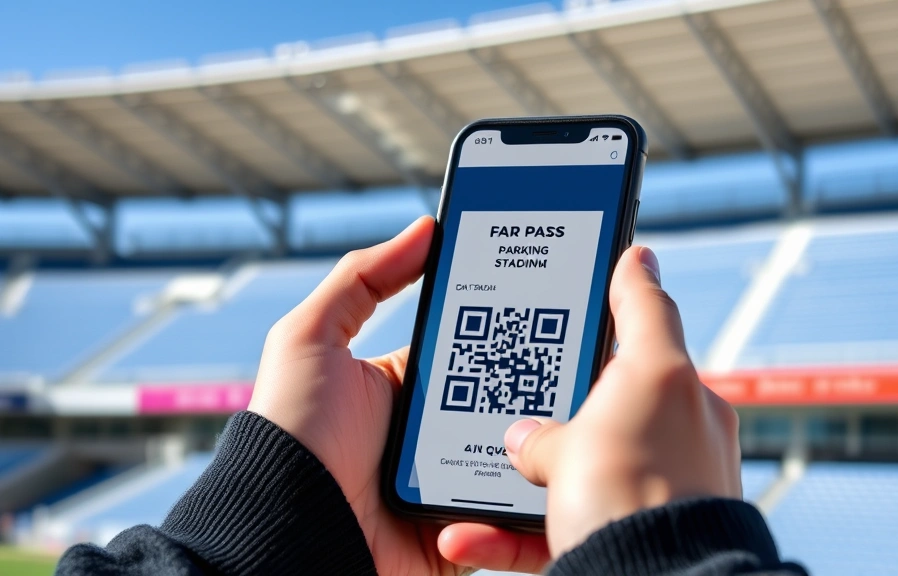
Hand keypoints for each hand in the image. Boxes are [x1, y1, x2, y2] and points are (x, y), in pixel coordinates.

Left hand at [248, 217, 549, 574]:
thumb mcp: (312, 337)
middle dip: (540, 375)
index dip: (507, 323)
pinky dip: (534, 489)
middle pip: (505, 393)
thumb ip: (361, 277)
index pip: (472, 344)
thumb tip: (424, 229)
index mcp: (407, 382)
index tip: (551, 296)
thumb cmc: (291, 432)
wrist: (289, 530)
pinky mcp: (468, 526)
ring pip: (521, 446)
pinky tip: (554, 461)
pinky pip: (515, 506)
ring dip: (545, 429)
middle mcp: (435, 427)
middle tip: (583, 350)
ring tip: (579, 403)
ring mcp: (454, 477)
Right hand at [501, 246, 741, 558]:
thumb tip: (528, 440)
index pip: (648, 314)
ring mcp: (660, 487)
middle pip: (610, 396)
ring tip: (503, 476)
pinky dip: (519, 527)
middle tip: (528, 389)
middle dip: (565, 402)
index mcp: (671, 387)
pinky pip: (571, 521)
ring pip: (587, 464)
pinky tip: (473, 531)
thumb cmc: (634, 496)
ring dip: (540, 471)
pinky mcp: (637, 535)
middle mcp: (676, 434)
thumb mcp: (579, 436)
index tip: (629, 254)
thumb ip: (548, 426)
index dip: (629, 280)